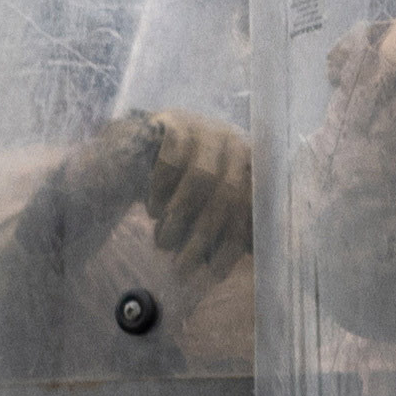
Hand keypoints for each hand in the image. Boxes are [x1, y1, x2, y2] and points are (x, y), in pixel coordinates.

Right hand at [51, 107, 254, 270]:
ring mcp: (207, 128)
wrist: (140, 155)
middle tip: (182, 267)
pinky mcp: (175, 122)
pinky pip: (172, 161)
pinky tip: (153, 210)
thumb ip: (232, 231)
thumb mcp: (210, 213)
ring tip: (163, 242)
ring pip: (201, 178)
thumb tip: (246, 262)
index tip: (213, 273)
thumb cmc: (181, 194)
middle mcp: (237, 143)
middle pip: (229, 194)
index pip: (251, 206)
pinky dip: (162, 190)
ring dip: (180, 217)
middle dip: (204, 236)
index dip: (234, 242)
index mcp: (255, 167)